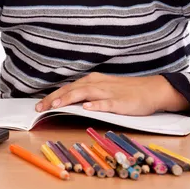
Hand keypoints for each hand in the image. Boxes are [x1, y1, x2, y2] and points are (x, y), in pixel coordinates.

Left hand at [36, 73, 188, 115]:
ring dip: (70, 98)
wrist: (151, 90)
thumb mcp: (104, 89)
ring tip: (56, 105)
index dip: (53, 96)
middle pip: (73, 89)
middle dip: (55, 98)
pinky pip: (107, 102)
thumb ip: (87, 94)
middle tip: (39, 107)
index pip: (68, 88)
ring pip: (86, 93)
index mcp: (93, 81)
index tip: (38, 105)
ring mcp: (109, 92)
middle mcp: (98, 84)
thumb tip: (67, 102)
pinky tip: (87, 107)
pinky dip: (96, 104)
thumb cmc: (126, 91)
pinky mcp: (121, 102)